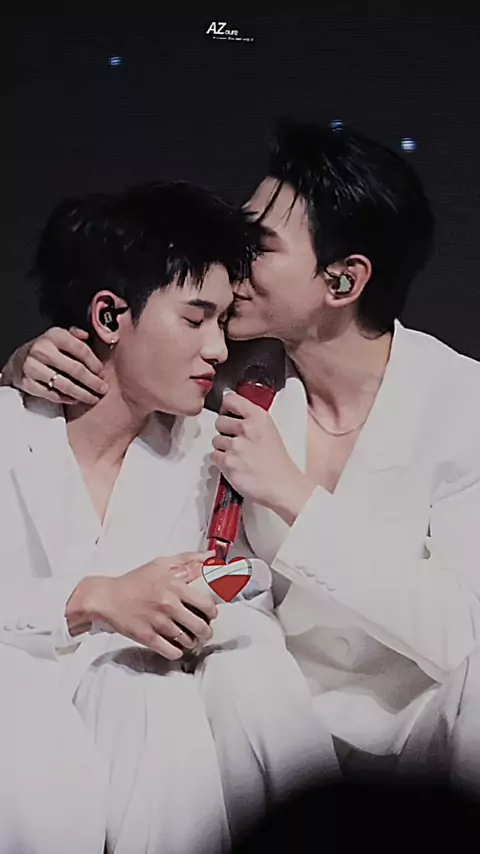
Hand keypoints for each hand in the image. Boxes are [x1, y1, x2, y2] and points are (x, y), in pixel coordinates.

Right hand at [1, 327, 107, 405]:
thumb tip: (87, 335)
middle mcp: (42, 350)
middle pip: (75, 369)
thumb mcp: (60, 336)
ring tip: (93, 398)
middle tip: (103, 389)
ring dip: (82, 394)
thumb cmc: (46, 349)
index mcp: (54, 336)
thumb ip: (75, 335)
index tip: (102, 372)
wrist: (19, 360)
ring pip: (65, 385)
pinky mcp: (27, 382)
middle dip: (93, 382)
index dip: (95, 363)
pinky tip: (75, 399)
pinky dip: (66, 398)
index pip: (81, 350)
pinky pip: (52, 394)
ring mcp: (33, 367)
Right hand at [66, 551, 216, 660]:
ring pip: (187, 640)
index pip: (206, 604)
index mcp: (174, 585)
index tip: (211, 614)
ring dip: (192, 642)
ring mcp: (158, 622)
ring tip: (190, 638)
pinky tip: (176, 647)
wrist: (107, 598)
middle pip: (200, 626)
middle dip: (205, 631)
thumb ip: (188, 560)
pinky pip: (171, 651)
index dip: (212, 612)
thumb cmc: (135, 581)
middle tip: (204, 630)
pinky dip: (177, 652)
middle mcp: (168, 604)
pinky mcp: (147, 637)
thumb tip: (211, 556)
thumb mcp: (161, 564)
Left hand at [211, 391, 315, 524]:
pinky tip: (235, 464)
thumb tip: (231, 411)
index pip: (231, 399)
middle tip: (236, 441)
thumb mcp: (270, 431)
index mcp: (259, 417)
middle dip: (224, 431)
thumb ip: (251, 419)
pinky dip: (221, 461)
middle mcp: (247, 428)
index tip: (228, 413)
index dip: (226, 407)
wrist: (283, 486)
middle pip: (219, 421)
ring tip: (238, 456)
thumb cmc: (278, 462)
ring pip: (216, 440)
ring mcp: (237, 445)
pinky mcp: (228, 462)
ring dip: (223, 448)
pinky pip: (213, 456)